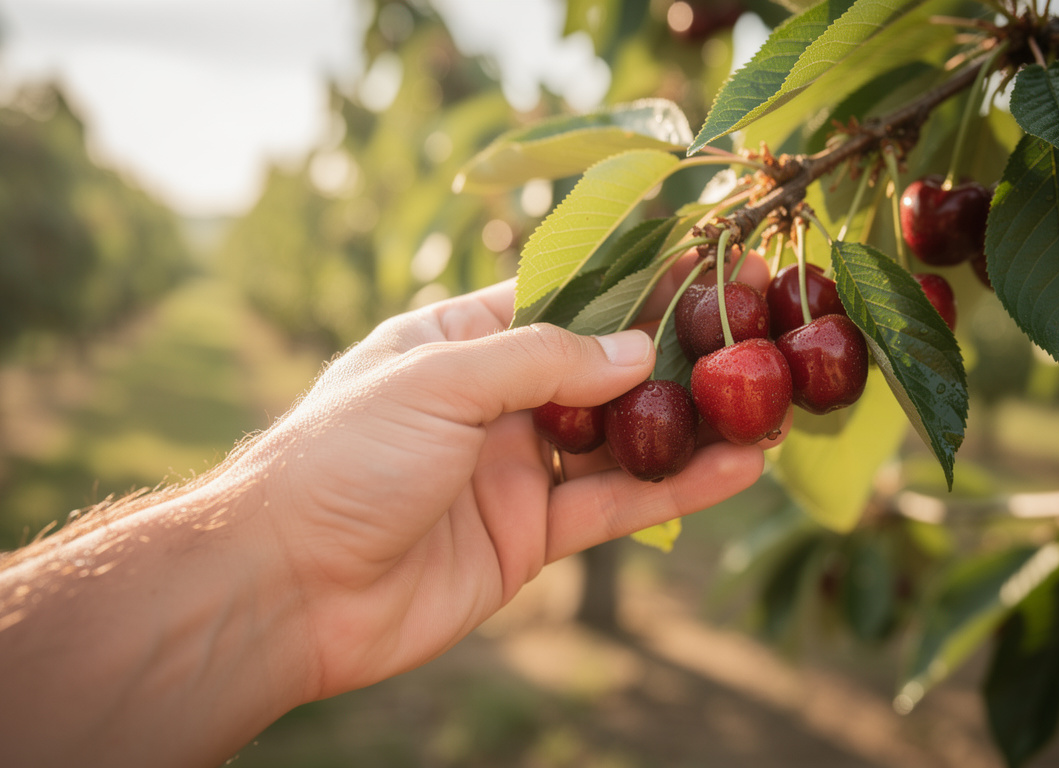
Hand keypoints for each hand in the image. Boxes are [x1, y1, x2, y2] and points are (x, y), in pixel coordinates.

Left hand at [231, 263, 771, 701]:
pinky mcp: (530, 537)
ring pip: (619, 439)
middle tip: (758, 328)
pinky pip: (615, 506)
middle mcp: (492, 399)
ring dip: (689, 423)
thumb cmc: (341, 459)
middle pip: (600, 367)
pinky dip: (675, 489)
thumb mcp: (437, 380)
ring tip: (769, 402)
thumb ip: (541, 360)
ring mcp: (515, 469)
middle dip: (674, 351)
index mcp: (456, 339)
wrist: (289, 588)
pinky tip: (736, 469)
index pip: (559, 295)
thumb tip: (638, 351)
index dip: (630, 281)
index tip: (703, 265)